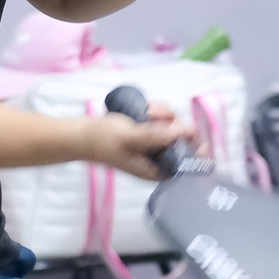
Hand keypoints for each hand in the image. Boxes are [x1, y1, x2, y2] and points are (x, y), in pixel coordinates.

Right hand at [75, 104, 194, 182]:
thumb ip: (155, 137)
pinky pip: (166, 120)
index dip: (195, 147)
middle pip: (185, 141)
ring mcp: (157, 146)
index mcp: (159, 170)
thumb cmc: (102, 141)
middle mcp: (161, 160)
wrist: (83, 134)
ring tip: (148, 109)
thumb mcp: (129, 138)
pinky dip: (160, 111)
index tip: (189, 130)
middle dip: (174, 122)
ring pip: (176, 126)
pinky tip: (148, 107)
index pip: (190, 164)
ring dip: (165, 114)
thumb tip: (183, 133)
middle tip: (155, 114)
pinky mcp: (152, 134)